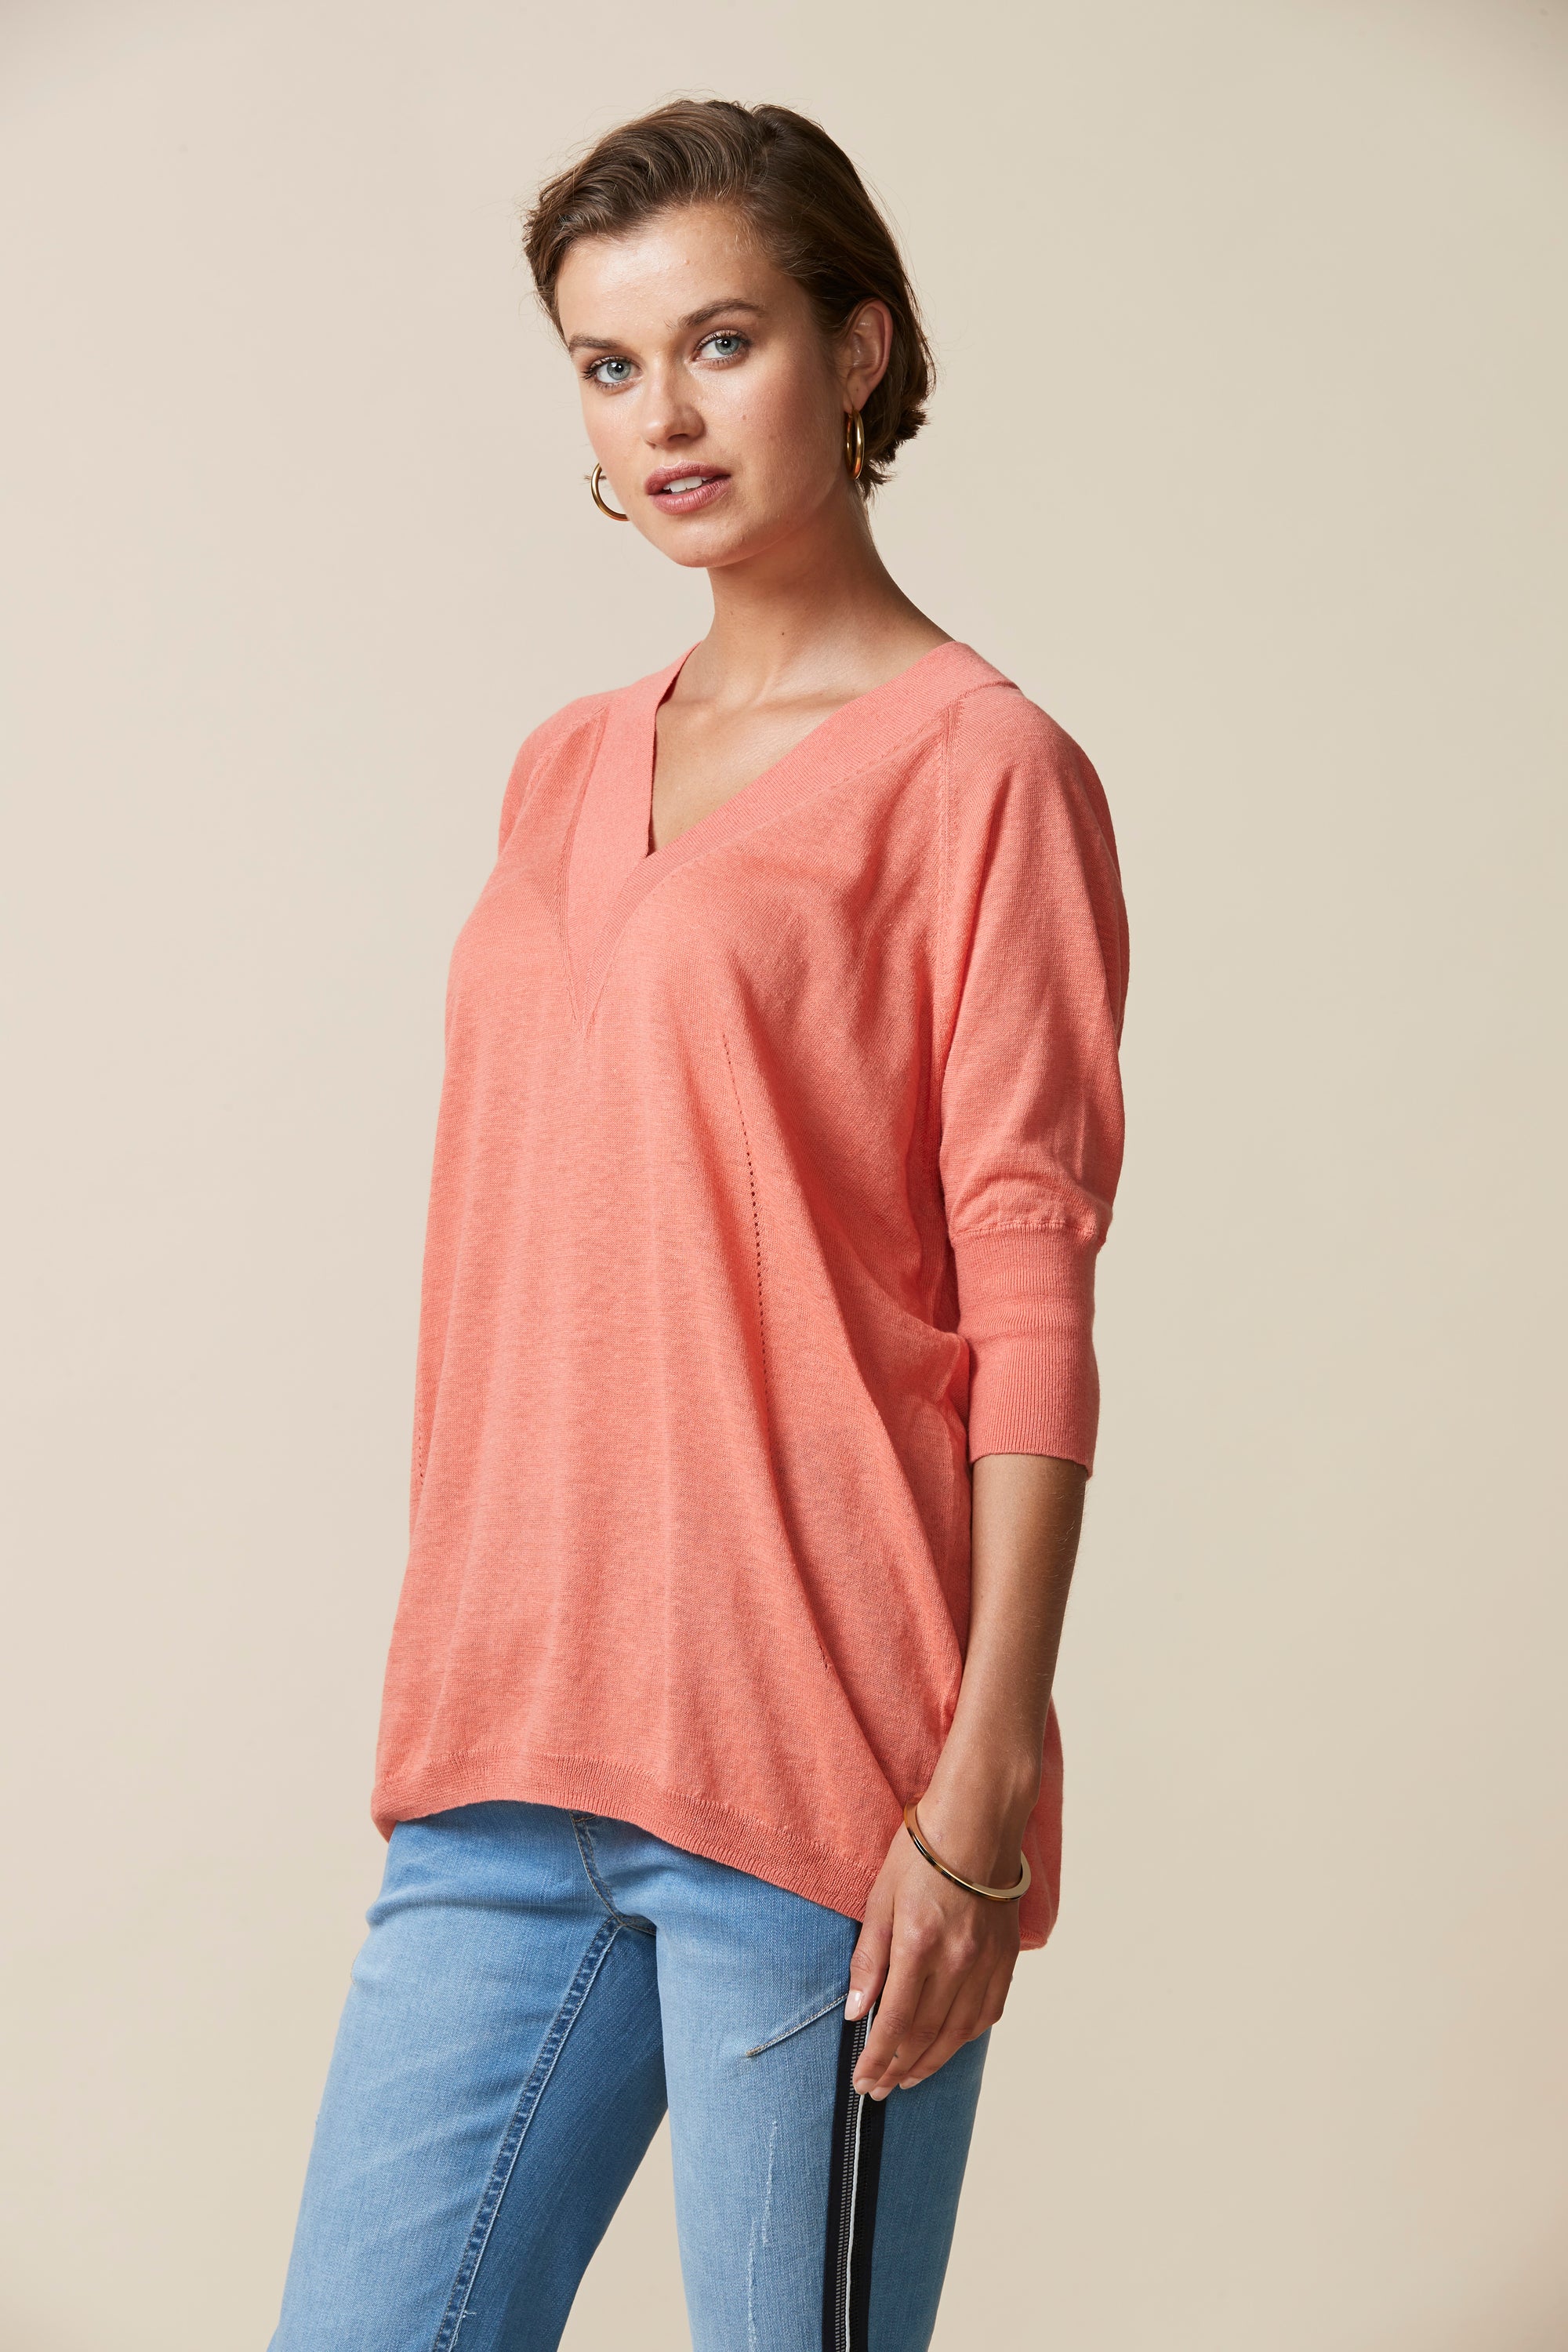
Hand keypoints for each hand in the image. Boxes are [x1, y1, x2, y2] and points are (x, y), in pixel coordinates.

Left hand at [843, 1810, 1020, 2097]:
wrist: (978, 1819)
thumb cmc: (921, 1852)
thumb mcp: (880, 1898)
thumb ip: (870, 1960)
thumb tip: (857, 2012)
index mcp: (920, 1945)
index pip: (895, 2022)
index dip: (877, 2059)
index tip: (862, 2082)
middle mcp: (958, 1961)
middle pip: (926, 2035)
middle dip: (898, 2068)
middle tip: (879, 2089)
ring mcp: (986, 1961)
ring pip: (959, 2032)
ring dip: (931, 2062)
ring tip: (908, 2078)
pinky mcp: (1006, 1955)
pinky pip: (987, 2011)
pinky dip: (965, 2037)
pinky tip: (949, 2046)